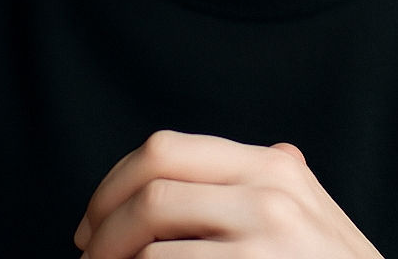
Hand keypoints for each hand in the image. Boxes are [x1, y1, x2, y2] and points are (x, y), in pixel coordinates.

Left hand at [74, 130, 383, 258]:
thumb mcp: (311, 217)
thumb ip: (269, 184)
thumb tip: (218, 168)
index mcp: (273, 166)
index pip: (167, 150)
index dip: (114, 184)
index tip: (93, 221)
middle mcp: (271, 188)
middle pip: (151, 180)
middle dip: (102, 220)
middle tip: (86, 256)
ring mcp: (266, 236)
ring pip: (150, 234)